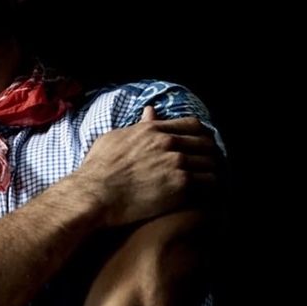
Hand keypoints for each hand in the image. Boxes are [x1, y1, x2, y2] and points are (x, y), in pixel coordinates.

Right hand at [79, 105, 221, 227]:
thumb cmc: (98, 169)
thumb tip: (150, 111)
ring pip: (211, 162)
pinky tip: (205, 192)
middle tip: (206, 164)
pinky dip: (210, 186)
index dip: (200, 135)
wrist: (95, 194)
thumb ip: (138, 125)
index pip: (192, 125)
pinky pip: (209, 182)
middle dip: (208, 153)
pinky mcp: (181, 185)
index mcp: (154, 130)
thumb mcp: (114, 137)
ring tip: (207, 180)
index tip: (199, 145)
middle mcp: (169, 143)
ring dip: (210, 170)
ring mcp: (177, 163)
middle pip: (205, 143)